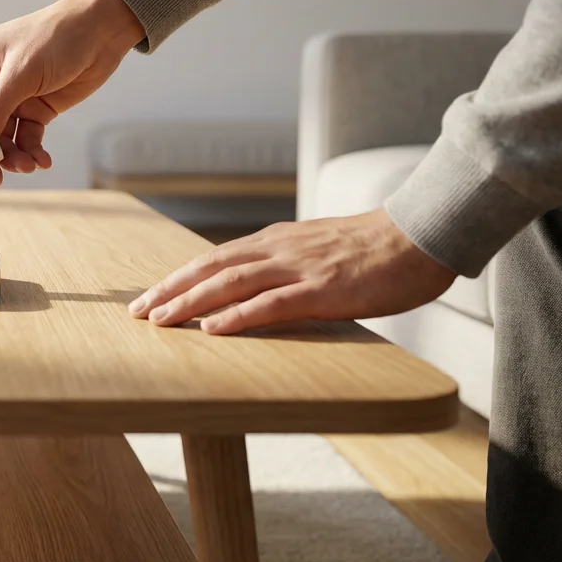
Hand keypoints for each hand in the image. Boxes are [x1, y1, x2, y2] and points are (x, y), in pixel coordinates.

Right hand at [0, 0, 143, 185]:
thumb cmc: (59, 35)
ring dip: (13, 155)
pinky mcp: (36, 107)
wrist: (104, 30)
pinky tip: (41, 160)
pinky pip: (26, 136)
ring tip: (28, 165)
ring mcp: (13, 96)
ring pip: (2, 137)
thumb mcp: (22, 74)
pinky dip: (32, 150)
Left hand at [132, 210, 455, 334]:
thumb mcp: (318, 251)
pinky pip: (272, 303)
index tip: (150, 296)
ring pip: (231, 282)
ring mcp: (300, 267)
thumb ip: (286, 264)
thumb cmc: (376, 249)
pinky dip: (238, 315)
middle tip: (138, 311)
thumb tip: (257, 287)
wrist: (423, 233)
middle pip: (211, 268)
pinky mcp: (324, 288)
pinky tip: (213, 328)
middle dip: (171, 289)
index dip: (180, 277)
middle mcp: (279, 249)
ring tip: (160, 320)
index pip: (215, 259)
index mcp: (276, 241)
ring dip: (191, 301)